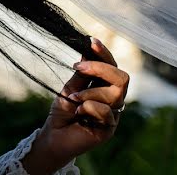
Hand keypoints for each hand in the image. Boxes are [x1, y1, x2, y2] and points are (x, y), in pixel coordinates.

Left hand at [21, 37, 129, 173]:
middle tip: (77, 68)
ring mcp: (113, 114)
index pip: (112, 65)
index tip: (90, 41)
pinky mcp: (109, 129)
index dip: (104, 53)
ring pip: (115, 95)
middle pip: (122, 78)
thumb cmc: (62, 110)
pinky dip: (89, 107)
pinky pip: (106, 112)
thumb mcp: (71, 87)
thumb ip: (83, 73)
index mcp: (105, 85)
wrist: (54, 135)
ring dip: (90, 92)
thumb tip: (88, 49)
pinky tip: (78, 112)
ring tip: (73, 98)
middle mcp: (113, 99)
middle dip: (100, 69)